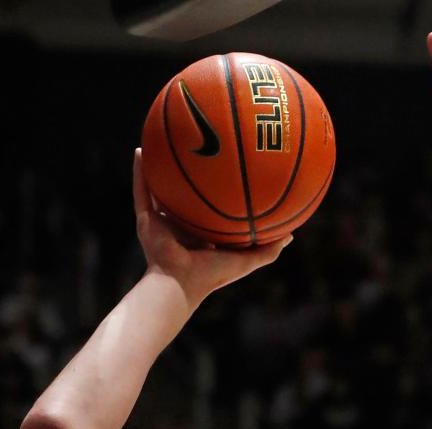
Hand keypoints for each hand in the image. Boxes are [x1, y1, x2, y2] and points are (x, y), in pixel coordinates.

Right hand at [132, 149, 290, 306]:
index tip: (227, 170)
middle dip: (191, 175)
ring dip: (160, 168)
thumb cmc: (213, 276)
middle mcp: (182, 227)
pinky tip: (140, 150)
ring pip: (160, 190)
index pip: (211, 210)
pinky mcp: (145, 220)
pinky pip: (142, 191)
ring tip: (162, 140)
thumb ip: (268, 250)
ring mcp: (162, 223)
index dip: (218, 193)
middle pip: (186, 196)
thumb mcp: (247, 261)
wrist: (179, 284)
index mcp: (203, 236)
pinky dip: (139, 172)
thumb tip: (292, 235)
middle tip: (198, 146)